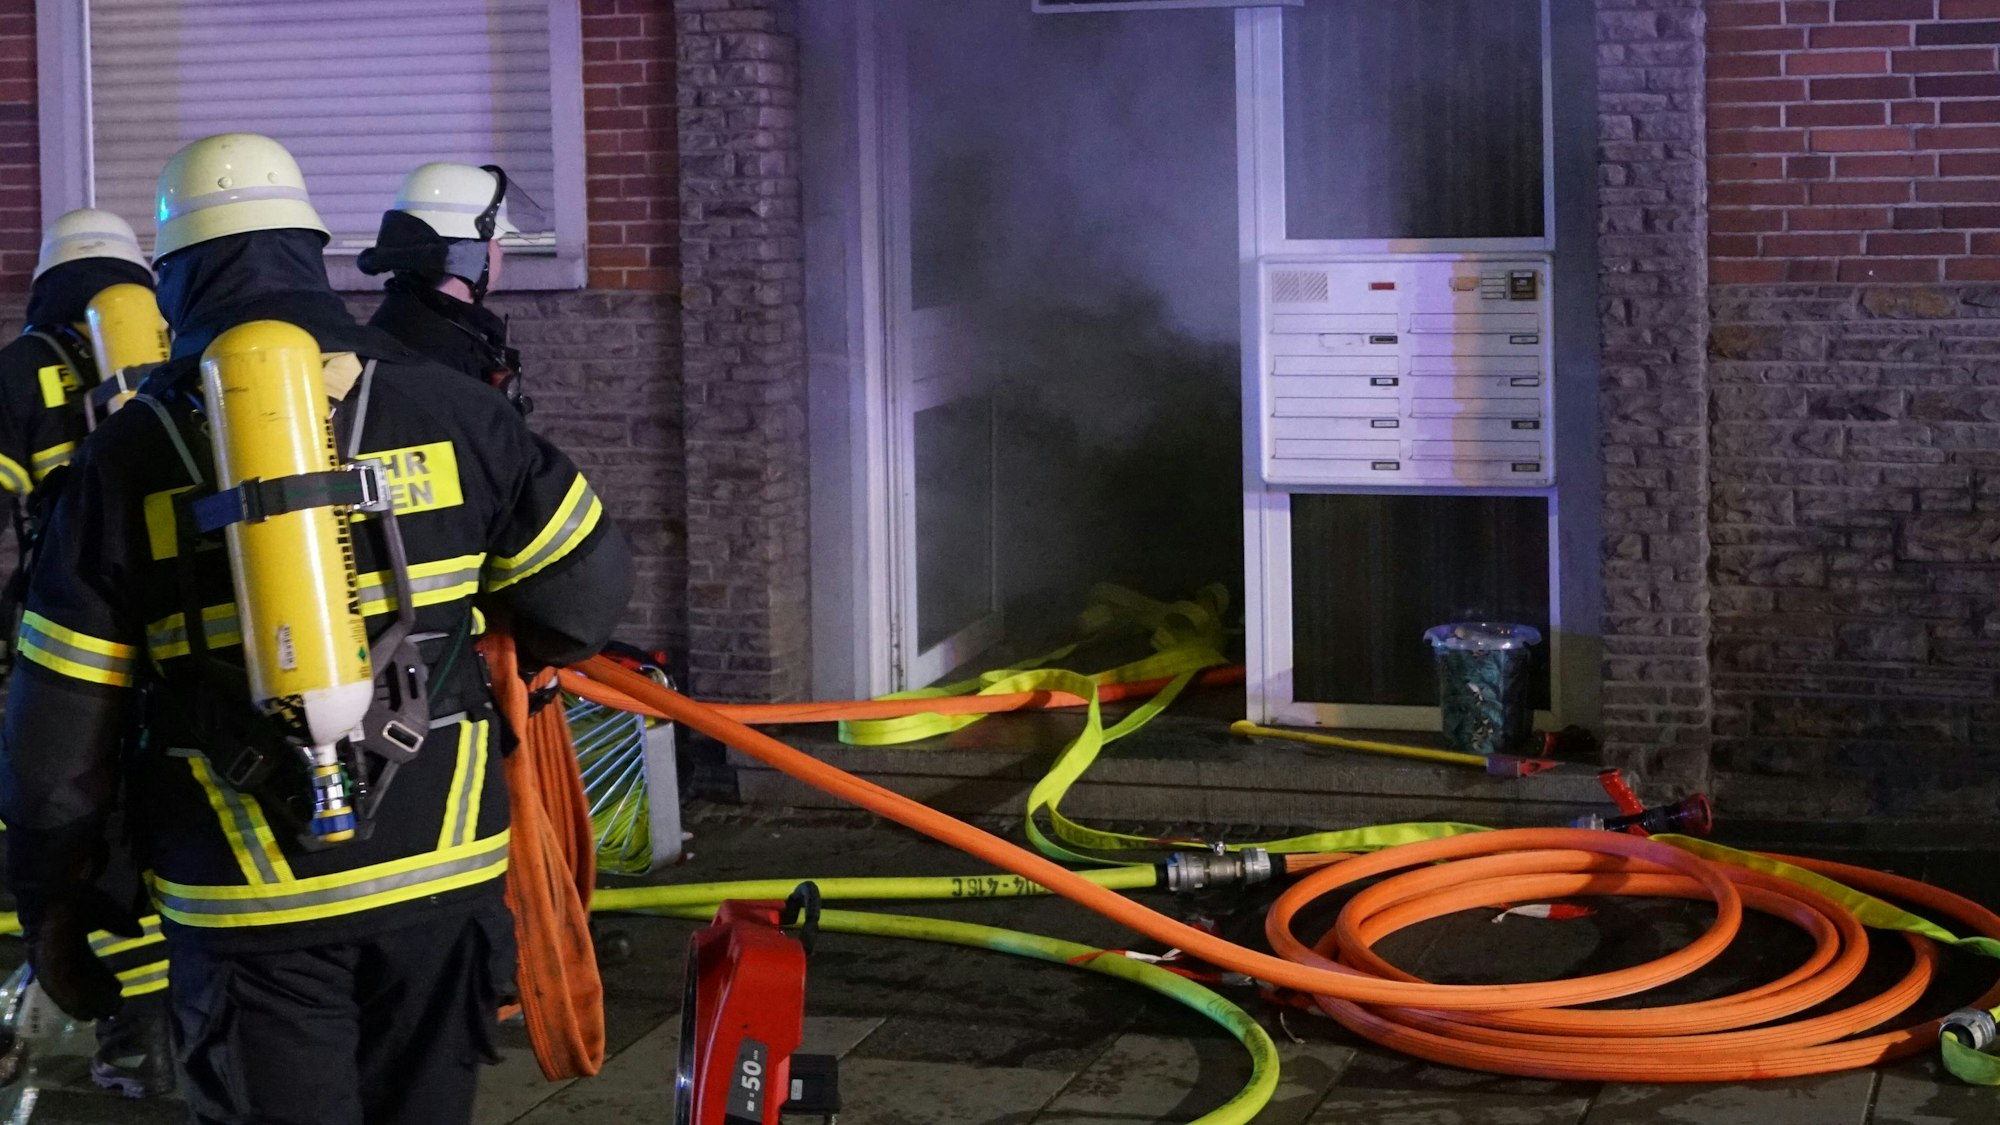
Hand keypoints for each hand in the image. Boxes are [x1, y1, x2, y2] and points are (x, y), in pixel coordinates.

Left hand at [25, 890, 140, 1020]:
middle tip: (115, 1009)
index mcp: (72, 941)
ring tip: (103, 1016)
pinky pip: (58, 992)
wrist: (54, 893)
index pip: (88, 966)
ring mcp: (50, 961)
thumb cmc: (78, 898)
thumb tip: (139, 932)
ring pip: (69, 990)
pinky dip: (71, 1004)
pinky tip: (85, 1013)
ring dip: (85, 1004)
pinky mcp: (45, 967)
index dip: (103, 979)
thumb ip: (120, 922)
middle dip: (96, 996)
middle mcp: (59, 955)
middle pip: (79, 981)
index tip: (119, 990)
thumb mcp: (106, 911)